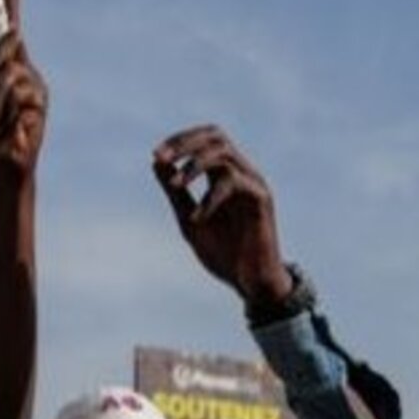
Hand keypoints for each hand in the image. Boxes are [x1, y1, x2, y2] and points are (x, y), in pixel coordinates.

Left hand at [152, 125, 292, 308]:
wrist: (250, 283)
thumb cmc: (223, 252)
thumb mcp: (188, 220)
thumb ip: (175, 192)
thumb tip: (156, 162)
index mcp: (224, 174)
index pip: (204, 139)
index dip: (179, 140)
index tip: (156, 155)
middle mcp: (242, 172)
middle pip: (216, 135)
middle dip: (185, 142)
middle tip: (162, 157)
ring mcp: (254, 183)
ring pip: (224, 152)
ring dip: (194, 166)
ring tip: (175, 186)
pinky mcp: (262, 199)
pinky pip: (234, 183)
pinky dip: (210, 198)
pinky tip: (197, 218)